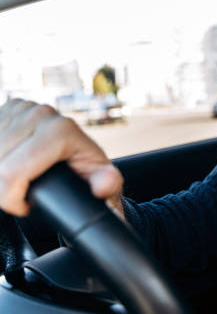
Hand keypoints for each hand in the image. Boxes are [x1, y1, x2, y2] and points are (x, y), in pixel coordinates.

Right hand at [0, 99, 123, 216]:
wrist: (79, 157)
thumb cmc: (91, 176)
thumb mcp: (106, 186)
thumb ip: (108, 186)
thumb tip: (105, 182)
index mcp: (62, 130)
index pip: (12, 171)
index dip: (10, 196)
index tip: (24, 206)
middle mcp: (42, 113)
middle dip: (1, 188)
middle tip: (18, 197)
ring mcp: (24, 107)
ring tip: (14, 183)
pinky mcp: (9, 107)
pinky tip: (6, 165)